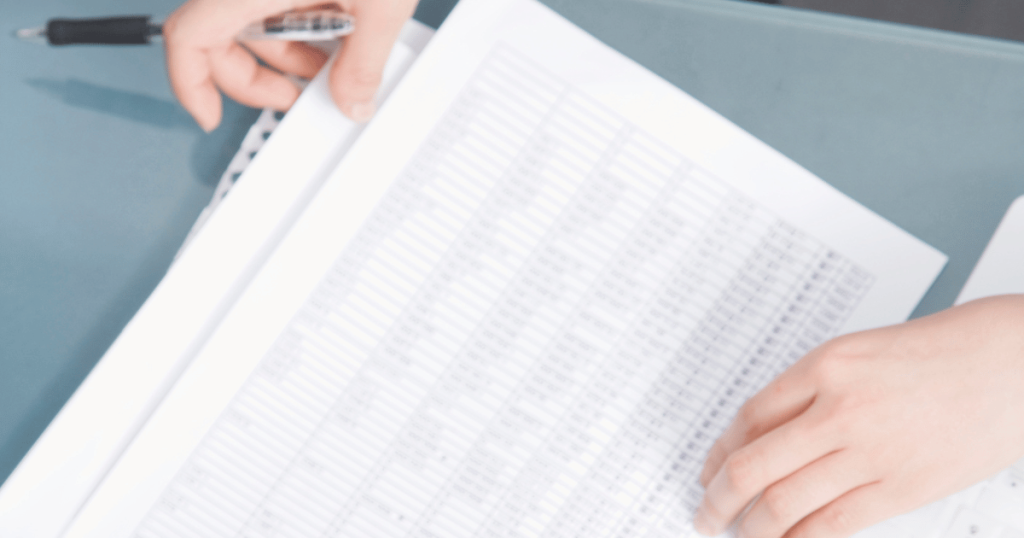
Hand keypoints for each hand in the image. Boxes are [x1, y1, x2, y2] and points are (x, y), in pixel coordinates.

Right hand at [164, 0, 419, 130]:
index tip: (210, 115)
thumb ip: (364, 63)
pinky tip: (336, 28)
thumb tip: (353, 100)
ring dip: (285, 51)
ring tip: (334, 61)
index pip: (187, 39)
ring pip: (249, 20)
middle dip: (257, 77)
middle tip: (298, 97)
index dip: (190, 85)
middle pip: (219, 37)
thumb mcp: (381, 5)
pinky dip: (296, 21)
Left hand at [694, 294, 1023, 537]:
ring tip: (739, 534)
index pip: (747, 418)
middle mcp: (839, 407)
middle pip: (753, 465)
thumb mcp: (860, 353)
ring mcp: (870, 451)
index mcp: (825, 365)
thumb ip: (811, 392)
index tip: (709, 470)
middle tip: (705, 513)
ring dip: (751, 527)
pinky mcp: (902, 487)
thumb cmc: (943, 351)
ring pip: (785, 502)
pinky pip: (832, 523)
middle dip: (718, 498)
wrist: (1016, 362)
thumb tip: (764, 438)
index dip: (719, 452)